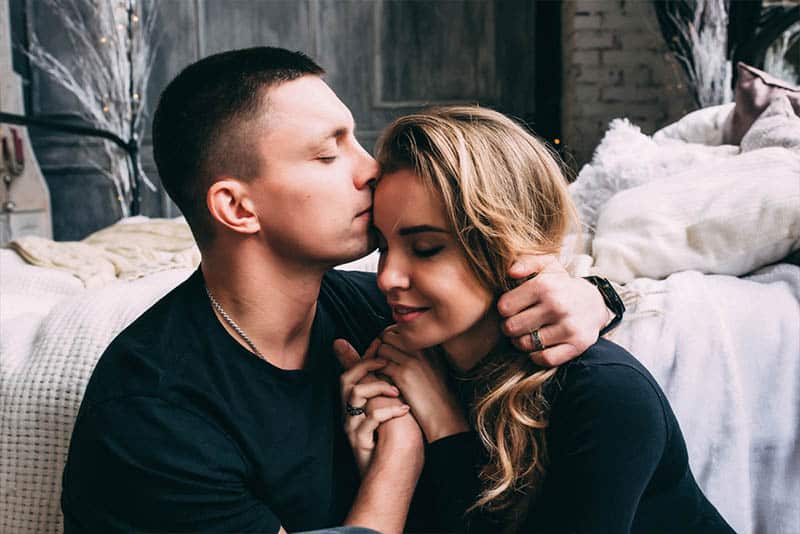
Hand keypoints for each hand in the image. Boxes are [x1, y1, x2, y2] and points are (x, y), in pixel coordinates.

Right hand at [335, 338, 420, 475]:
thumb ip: (385, 387)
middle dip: (366, 365)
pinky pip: (370, 417)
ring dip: (378, 387)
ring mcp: (352, 427)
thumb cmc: (393, 441)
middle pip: (346, 378)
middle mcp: (349, 413)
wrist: (392, 475)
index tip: (379, 343)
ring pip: (355, 393)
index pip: (351, 372)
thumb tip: (387, 363)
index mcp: (354, 405)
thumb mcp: (390, 409)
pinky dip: (389, 410)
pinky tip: (404, 410)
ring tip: (398, 393)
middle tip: (386, 363)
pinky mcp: (359, 441)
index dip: (364, 356)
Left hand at [377, 327, 468, 442]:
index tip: (387, 348)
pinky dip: (378, 372)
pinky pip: (380, 365)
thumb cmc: (438, 393)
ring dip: (377, 359)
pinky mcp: (402, 375)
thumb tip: (396, 341)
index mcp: (427, 345)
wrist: (443, 414)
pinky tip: (384, 381)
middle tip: (380, 359)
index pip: (399, 328)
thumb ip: (418, 351)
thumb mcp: (434, 365)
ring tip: (382, 370)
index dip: (389, 337)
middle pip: (388, 335)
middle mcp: (420, 349)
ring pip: (382, 349)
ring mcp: (411, 360)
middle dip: (380, 346)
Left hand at [497, 254, 609, 366]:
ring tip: (527, 334)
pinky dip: (537, 356)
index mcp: (545, 285)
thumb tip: (511, 273)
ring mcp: (568, 327)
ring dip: (522, 342)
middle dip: (509, 327)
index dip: (504, 310)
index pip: (504, 307)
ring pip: (526, 345)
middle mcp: (557, 306)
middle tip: (516, 324)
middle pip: (512, 328)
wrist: (595, 303)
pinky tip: (539, 346)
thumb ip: (525, 262)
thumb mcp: (546, 266)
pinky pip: (545, 359)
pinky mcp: (577, 345)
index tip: (511, 309)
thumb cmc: (561, 285)